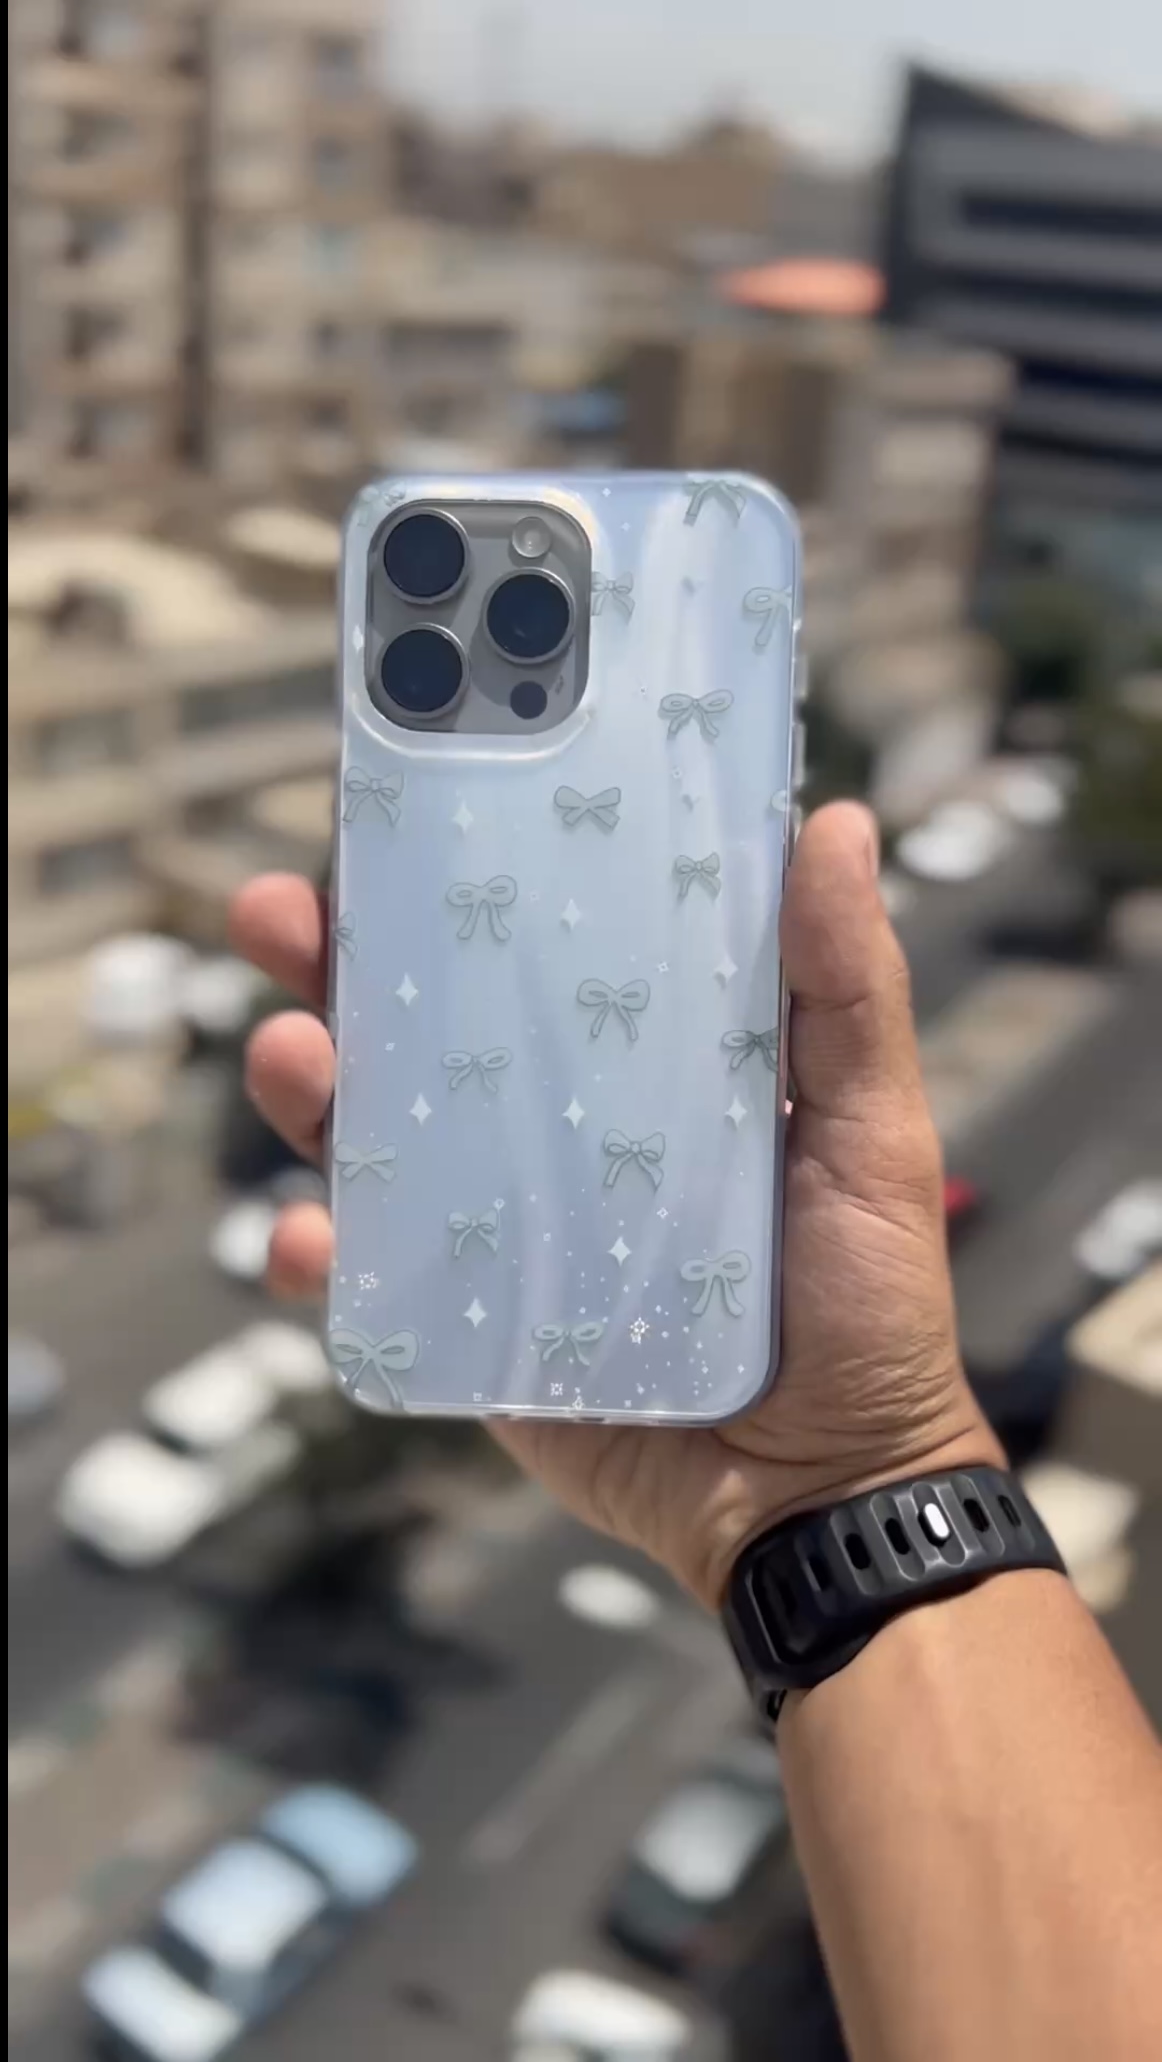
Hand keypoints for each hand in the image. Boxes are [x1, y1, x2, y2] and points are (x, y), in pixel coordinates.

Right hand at [230, 802, 999, 1609]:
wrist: (823, 1493)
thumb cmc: (864, 1302)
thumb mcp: (873, 1130)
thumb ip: (849, 991)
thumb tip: (841, 826)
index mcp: (643, 1061)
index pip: (533, 945)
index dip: (459, 876)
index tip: (397, 808)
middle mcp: (557, 1127)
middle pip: (422, 1022)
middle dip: (334, 959)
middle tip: (278, 914)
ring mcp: (502, 1225)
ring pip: (371, 1136)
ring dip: (307, 1086)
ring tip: (290, 1055)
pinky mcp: (468, 1324)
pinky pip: (371, 1280)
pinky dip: (322, 1255)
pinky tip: (305, 1237)